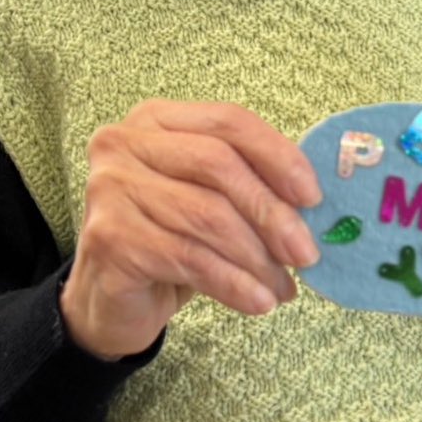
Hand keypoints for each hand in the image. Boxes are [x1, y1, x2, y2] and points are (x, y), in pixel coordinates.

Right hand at [60, 100, 322, 360]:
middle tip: (306, 253)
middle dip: (271, 211)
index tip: (313, 196)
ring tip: (283, 287)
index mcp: (155, 119)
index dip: (277, 156)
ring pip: (206, 215)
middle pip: (218, 165)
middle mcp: (124, 143)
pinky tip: (258, 301)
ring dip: (257, 257)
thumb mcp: (210, 201)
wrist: (108, 300)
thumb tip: (312, 204)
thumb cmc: (168, 241)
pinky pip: (189, 257)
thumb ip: (250, 186)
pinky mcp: (109, 237)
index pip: (228, 121)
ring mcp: (111, 188)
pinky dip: (233, 283)